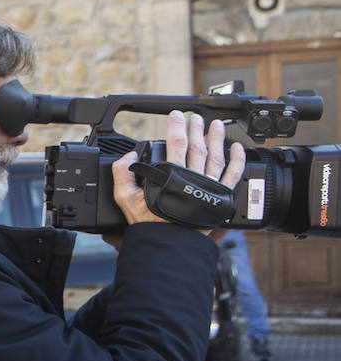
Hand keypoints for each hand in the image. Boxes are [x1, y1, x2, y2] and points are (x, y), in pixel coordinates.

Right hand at [111, 110, 245, 235]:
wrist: (169, 244)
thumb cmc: (150, 224)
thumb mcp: (125, 199)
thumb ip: (123, 174)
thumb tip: (130, 156)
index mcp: (172, 175)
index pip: (175, 143)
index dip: (176, 127)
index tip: (176, 116)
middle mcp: (193, 177)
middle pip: (196, 146)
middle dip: (196, 128)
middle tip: (195, 117)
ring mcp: (208, 186)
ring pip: (216, 156)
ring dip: (217, 138)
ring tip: (216, 126)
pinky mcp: (219, 196)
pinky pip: (233, 175)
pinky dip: (238, 160)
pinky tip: (238, 149)